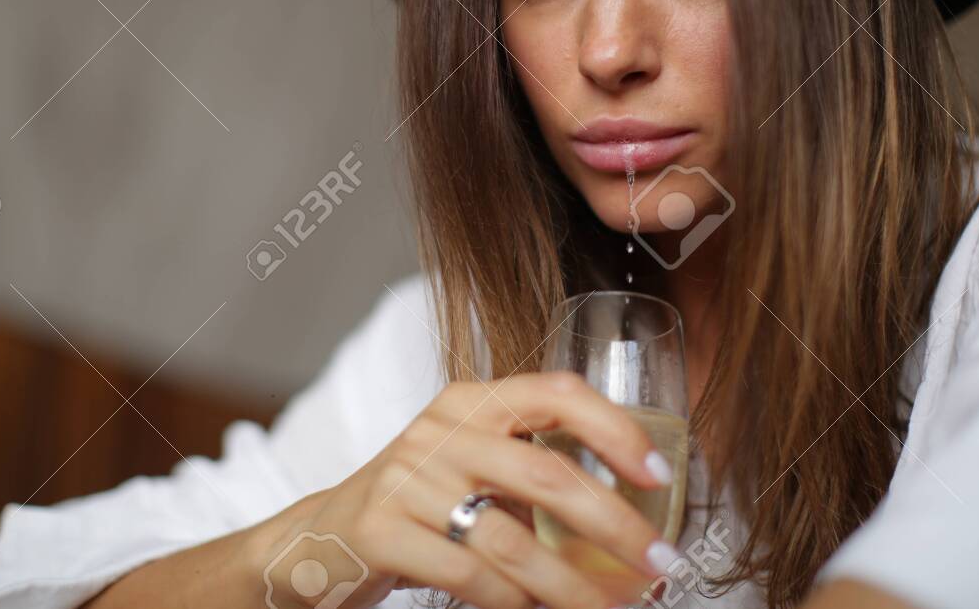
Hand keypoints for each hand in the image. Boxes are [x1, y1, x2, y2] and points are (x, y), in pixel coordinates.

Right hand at [258, 371, 683, 608]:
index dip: (616, 428)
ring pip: (512, 541)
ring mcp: (406, 479)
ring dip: (574, 586)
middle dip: (614, 526)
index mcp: (472, 400)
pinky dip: (514, 604)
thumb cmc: (418, 505)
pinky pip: (469, 576)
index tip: (659, 475)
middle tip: (659, 564)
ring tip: (612, 608)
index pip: (556, 391)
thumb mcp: (471, 468)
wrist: (319, 540)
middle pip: (547, 474)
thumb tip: (629, 529)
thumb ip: (533, 476)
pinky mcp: (381, 531)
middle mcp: (440, 430)